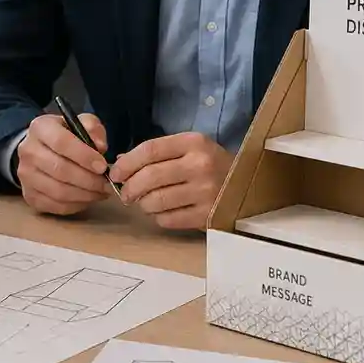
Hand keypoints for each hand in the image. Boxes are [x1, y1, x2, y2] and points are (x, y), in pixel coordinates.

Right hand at [16, 111, 111, 215]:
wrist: (41, 150)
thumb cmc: (66, 136)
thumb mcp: (81, 123)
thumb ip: (93, 129)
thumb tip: (100, 147)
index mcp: (40, 128)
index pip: (61, 142)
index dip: (84, 156)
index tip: (103, 166)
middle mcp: (27, 151)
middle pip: (60, 170)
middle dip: (89, 179)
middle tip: (107, 183)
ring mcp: (25, 176)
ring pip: (59, 191)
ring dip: (85, 194)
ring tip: (101, 191)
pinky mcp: (30, 195)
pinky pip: (56, 206)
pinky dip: (77, 205)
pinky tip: (88, 198)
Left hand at [111, 132, 234, 230]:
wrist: (247, 187)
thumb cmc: (211, 166)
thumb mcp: (189, 150)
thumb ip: (157, 153)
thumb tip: (120, 162)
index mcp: (194, 143)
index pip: (149, 150)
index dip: (126, 163)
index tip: (115, 173)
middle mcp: (200, 165)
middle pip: (149, 177)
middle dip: (129, 188)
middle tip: (125, 194)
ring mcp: (205, 192)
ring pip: (155, 201)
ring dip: (143, 204)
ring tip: (146, 203)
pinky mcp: (207, 216)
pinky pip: (167, 219)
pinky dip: (158, 217)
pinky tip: (164, 212)